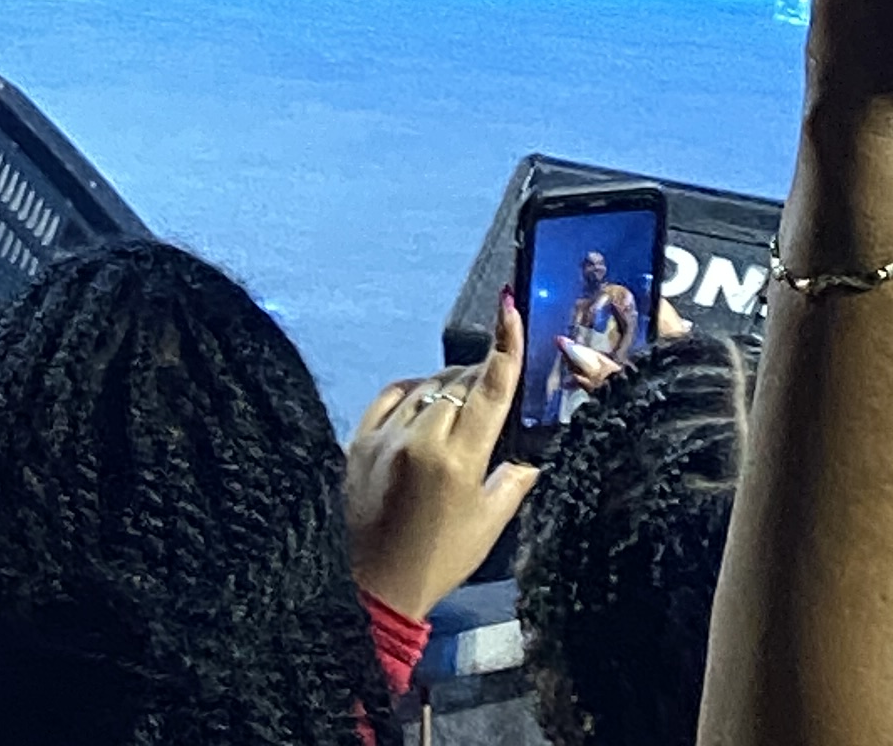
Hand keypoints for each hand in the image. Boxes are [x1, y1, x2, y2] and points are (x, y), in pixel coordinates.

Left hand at [345, 298, 535, 619]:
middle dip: (480, 375)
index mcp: (459, 460)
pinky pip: (391, 392)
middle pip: (458, 382)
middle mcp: (422, 436)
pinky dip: (413, 389)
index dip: (504, 346)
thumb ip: (513, 483)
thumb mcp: (488, 528)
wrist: (371, 584)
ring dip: (449, 384)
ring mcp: (386, 432)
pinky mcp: (358, 435)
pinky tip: (425, 395)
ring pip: (427, 385)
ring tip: (463, 397)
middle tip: (495, 382)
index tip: (509, 308)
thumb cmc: (438, 561)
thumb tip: (533, 454)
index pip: (488, 389)